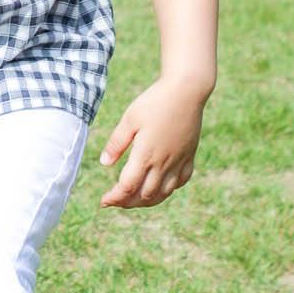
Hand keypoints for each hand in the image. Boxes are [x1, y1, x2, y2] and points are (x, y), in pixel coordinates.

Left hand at [98, 77, 207, 208]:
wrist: (187, 90)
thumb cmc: (155, 101)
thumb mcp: (130, 119)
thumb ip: (117, 143)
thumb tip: (104, 163)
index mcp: (145, 155)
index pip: (127, 187)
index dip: (114, 198)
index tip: (104, 200)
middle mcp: (164, 163)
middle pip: (145, 195)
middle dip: (128, 203)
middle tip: (116, 200)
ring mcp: (179, 161)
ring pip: (164, 193)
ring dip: (147, 201)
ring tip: (134, 199)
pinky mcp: (189, 155)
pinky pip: (181, 181)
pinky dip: (169, 189)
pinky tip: (161, 186)